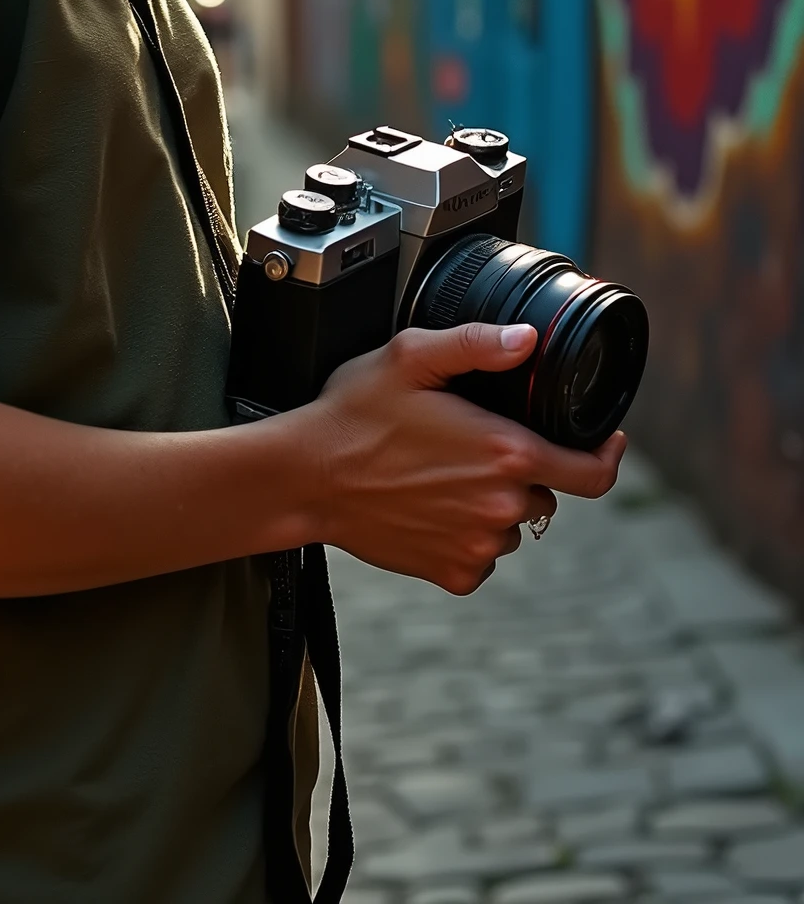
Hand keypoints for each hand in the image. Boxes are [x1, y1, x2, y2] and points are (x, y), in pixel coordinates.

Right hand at [300, 322, 624, 594]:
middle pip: (545, 492)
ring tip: (442, 473)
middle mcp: (500, 506)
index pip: (593, 474)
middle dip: (522, 468)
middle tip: (472, 443)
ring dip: (493, 502)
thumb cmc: (354, 414)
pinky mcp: (453, 574)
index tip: (607, 441)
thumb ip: (477, 343)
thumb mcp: (411, 357)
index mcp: (505, 453)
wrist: (306, 478)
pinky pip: (483, 557)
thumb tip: (529, 340)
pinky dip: (467, 536)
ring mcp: (478, 547)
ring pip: (512, 524)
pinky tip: (430, 507)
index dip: (609, 457)